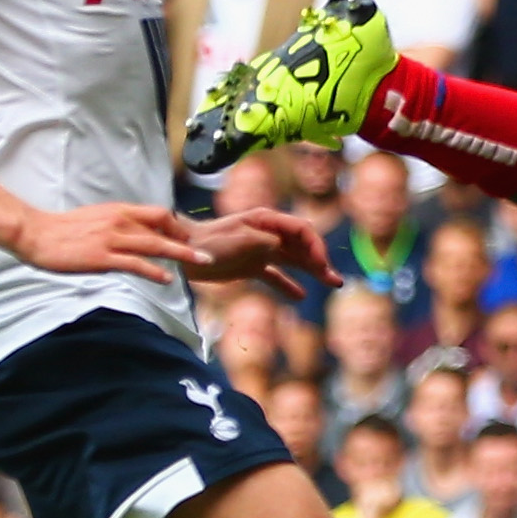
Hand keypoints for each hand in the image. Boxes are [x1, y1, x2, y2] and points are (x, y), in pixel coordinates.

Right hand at [12, 201, 202, 282]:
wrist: (35, 233)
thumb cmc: (62, 229)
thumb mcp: (97, 218)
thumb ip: (118, 224)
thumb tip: (135, 233)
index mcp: (119, 211)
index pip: (159, 214)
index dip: (178, 226)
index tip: (189, 238)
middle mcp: (119, 221)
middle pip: (163, 227)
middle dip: (188, 240)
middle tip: (206, 252)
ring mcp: (112, 239)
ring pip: (155, 245)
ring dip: (181, 254)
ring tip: (201, 263)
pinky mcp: (102, 257)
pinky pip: (135, 264)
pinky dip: (154, 271)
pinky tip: (167, 278)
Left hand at [182, 207, 330, 293]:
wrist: (183, 256)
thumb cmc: (209, 243)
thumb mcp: (240, 239)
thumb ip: (266, 241)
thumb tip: (284, 247)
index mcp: (267, 221)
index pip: (302, 230)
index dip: (315, 246)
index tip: (321, 265)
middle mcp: (268, 234)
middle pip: (303, 245)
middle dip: (320, 260)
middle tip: (333, 279)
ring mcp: (261, 251)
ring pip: (294, 260)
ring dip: (313, 271)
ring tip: (332, 283)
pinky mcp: (252, 267)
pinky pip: (276, 276)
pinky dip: (289, 285)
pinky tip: (301, 296)